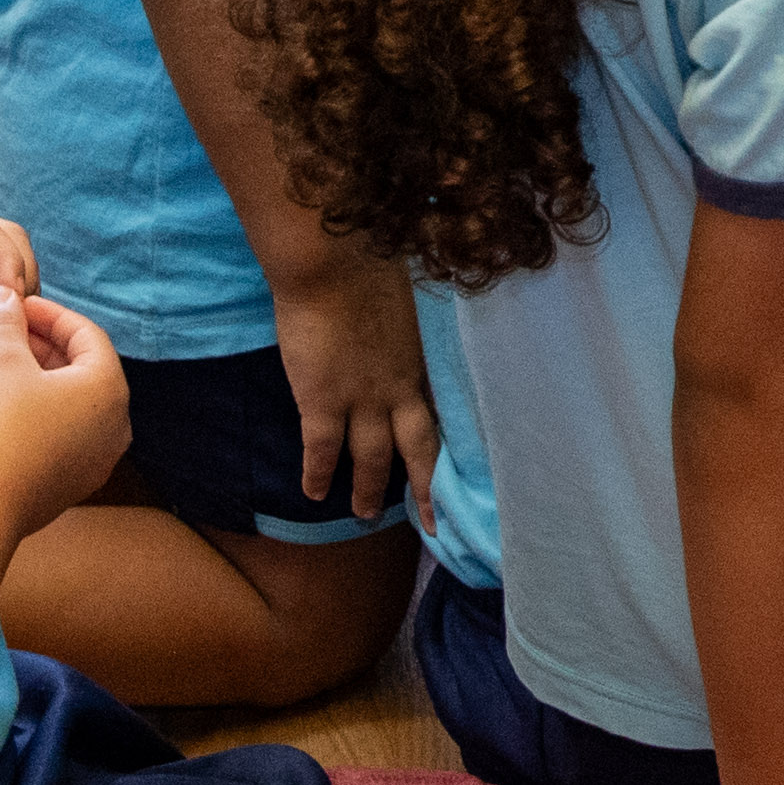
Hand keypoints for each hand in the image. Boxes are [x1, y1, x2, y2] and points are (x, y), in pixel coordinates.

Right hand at [0, 285, 132, 538]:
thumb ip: (5, 324)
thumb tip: (3, 294)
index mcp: (110, 388)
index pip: (87, 335)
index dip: (49, 314)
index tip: (16, 305)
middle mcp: (117, 424)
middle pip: (83, 368)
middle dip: (43, 345)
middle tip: (6, 332)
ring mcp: (99, 458)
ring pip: (73, 403)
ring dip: (40, 378)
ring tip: (1, 364)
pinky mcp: (74, 483)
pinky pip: (64, 434)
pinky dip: (40, 412)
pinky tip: (5, 408)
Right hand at [273, 257, 440, 527]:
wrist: (335, 260)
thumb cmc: (376, 262)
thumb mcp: (415, 299)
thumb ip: (417, 327)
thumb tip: (422, 331)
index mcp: (428, 360)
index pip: (448, 412)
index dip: (456, 444)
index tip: (469, 471)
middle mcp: (403, 386)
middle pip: (422, 449)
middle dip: (427, 490)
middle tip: (431, 524)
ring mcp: (363, 397)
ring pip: (372, 458)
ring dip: (369, 489)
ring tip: (365, 515)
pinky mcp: (322, 400)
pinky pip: (322, 450)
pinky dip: (318, 475)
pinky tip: (314, 494)